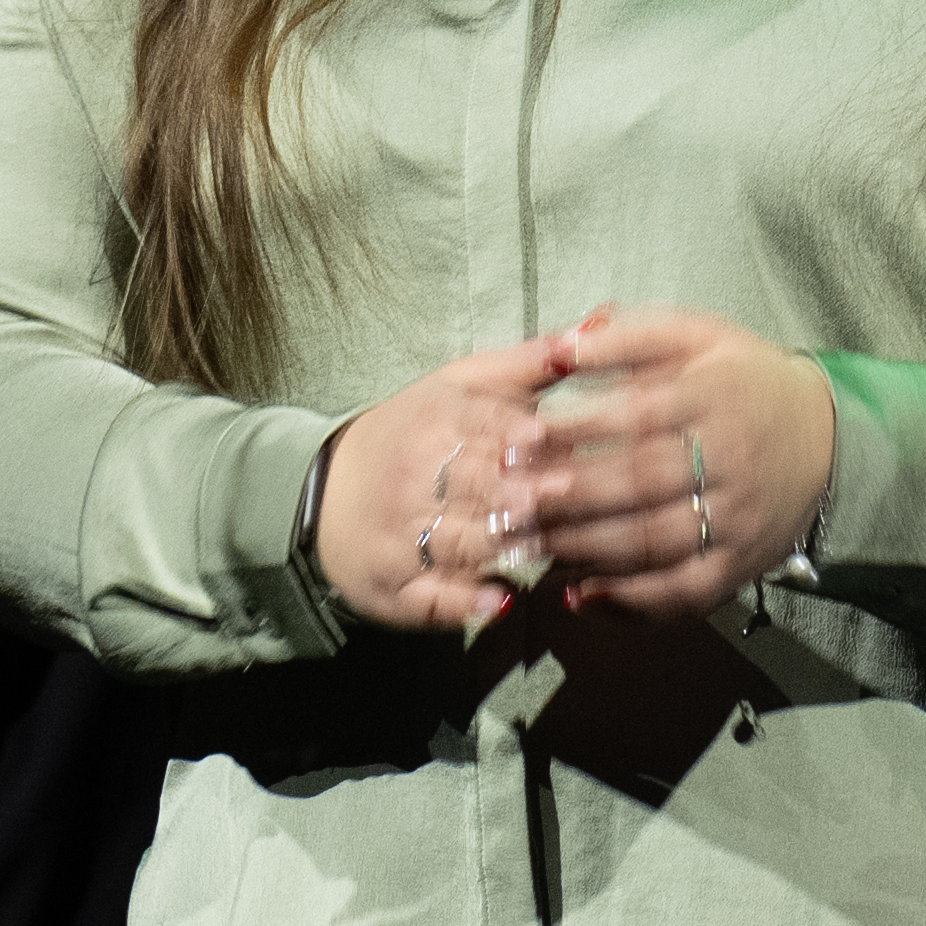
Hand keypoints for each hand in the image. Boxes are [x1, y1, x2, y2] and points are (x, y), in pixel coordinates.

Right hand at [305, 338, 567, 638]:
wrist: (326, 493)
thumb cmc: (415, 433)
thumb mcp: (460, 386)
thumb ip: (529, 363)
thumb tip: (600, 321)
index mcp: (435, 422)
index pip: (478, 425)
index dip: (513, 432)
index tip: (543, 436)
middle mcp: (415, 479)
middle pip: (473, 485)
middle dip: (516, 491)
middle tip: (557, 496)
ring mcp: (404, 538)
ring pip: (459, 542)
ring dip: (501, 547)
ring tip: (542, 548)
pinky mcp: (397, 590)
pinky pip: (431, 600)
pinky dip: (464, 604)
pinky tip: (499, 602)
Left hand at [481, 303, 840, 623]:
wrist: (828, 440)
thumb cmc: (744, 382)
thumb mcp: (699, 338)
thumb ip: (630, 336)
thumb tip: (560, 345)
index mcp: (716, 396)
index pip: (637, 414)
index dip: (573, 430)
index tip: (514, 440)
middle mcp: (731, 460)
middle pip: (639, 482)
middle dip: (566, 496)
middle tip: (506, 504)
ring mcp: (737, 520)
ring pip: (653, 542)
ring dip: (582, 550)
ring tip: (525, 548)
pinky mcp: (740, 566)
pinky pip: (682, 593)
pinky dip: (628, 602)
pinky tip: (578, 596)